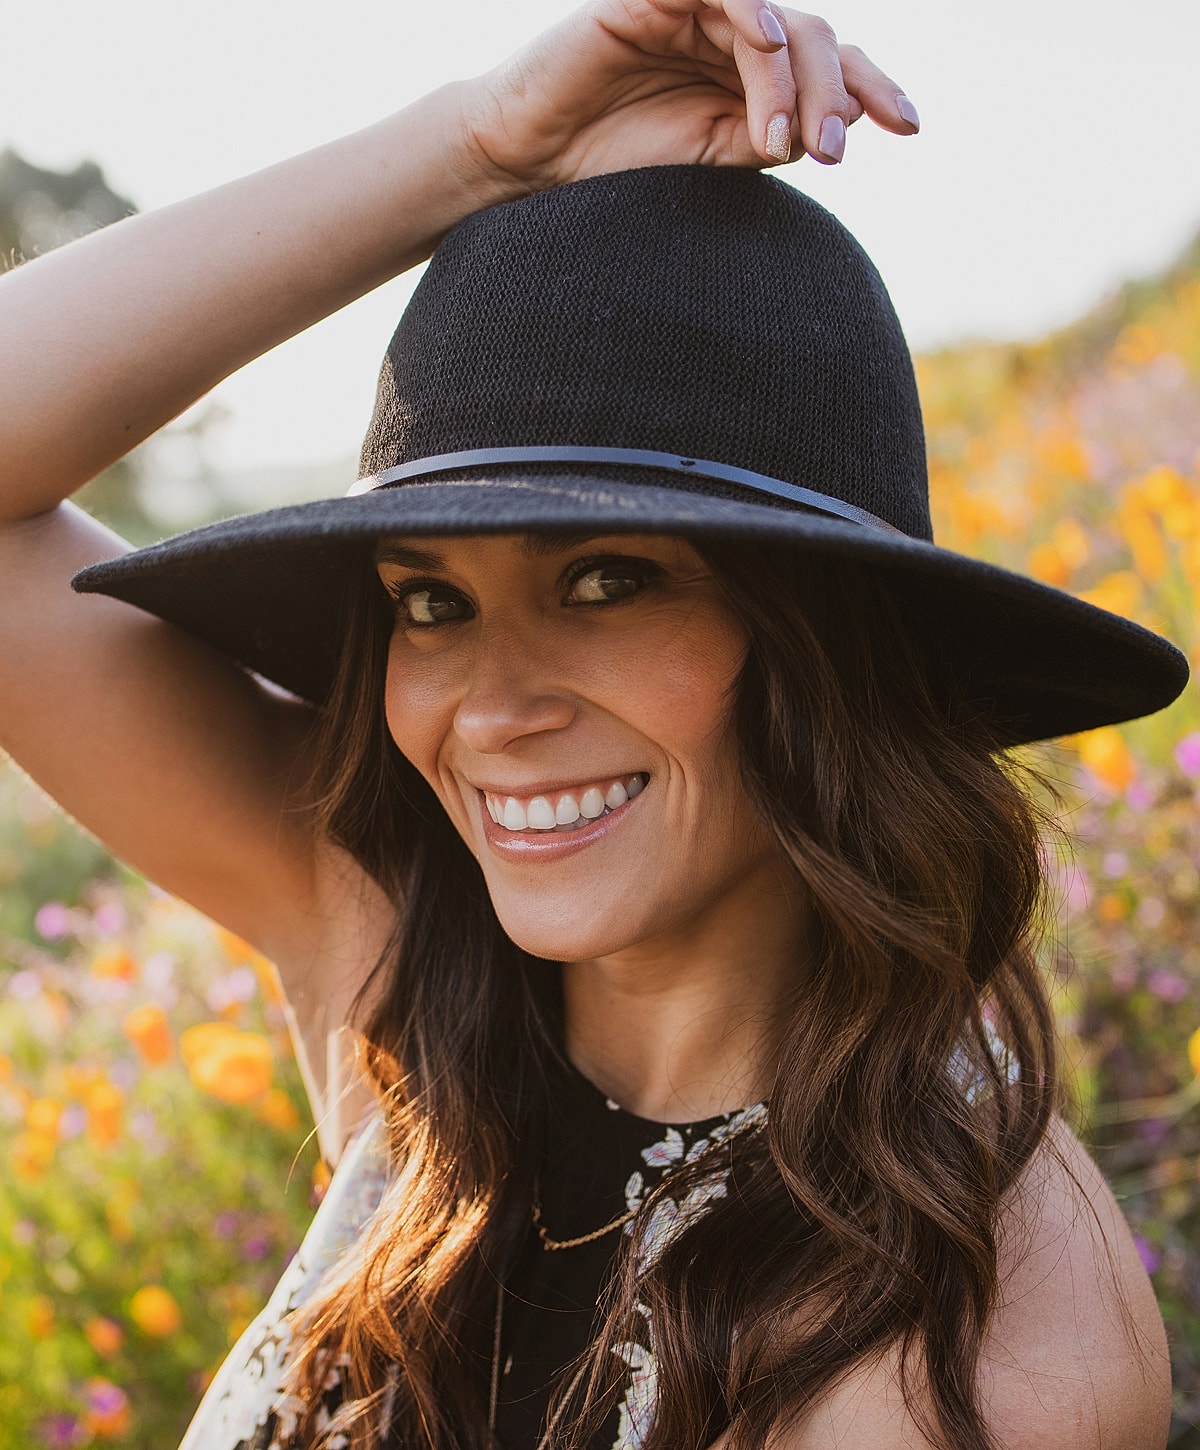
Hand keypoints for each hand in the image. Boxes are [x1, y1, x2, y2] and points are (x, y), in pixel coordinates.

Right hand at [460, 0, 917, 195]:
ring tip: (789, 138)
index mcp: (752, 79)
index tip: (908, 126)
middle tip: (829, 154)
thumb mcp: (710, 164)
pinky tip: (766, 43)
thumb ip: (769, 137)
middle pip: (816, 41)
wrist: (532, 164)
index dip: (872, 87)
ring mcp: (697, 10)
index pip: (829, 67)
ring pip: (778, 20)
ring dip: (794, 77)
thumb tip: (842, 125)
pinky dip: (751, 7)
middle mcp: (734, 37)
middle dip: (834, 96)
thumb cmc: (614, 169)